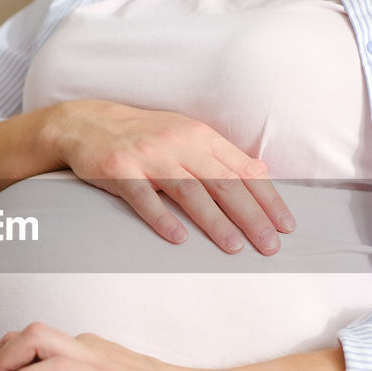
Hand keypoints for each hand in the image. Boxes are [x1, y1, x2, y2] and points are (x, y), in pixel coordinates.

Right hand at [43, 100, 294, 254]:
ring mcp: (149, 156)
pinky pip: (143, 197)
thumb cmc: (142, 134)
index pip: (243, 170)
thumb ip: (220, 154)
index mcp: (200, 135)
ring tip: (234, 247)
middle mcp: (179, 143)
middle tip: (270, 245)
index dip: (268, 199)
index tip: (286, 226)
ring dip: (215, 221)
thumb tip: (261, 172)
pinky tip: (178, 238)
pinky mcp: (119, 169)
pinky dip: (162, 218)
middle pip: (223, 183)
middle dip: (251, 216)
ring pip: (190, 191)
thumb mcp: (185, 134)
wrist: (85, 123)